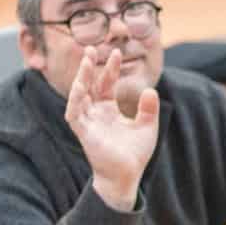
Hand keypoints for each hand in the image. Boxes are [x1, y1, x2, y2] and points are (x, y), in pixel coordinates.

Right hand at [65, 47, 159, 211]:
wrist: (127, 176)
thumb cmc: (133, 154)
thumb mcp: (146, 127)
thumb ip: (148, 109)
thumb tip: (150, 90)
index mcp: (108, 109)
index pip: (106, 84)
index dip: (110, 68)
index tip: (115, 53)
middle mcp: (95, 112)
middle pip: (90, 84)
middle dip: (89, 67)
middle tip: (91, 48)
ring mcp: (88, 122)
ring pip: (79, 95)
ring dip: (81, 78)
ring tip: (86, 62)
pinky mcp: (84, 133)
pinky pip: (74, 114)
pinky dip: (76, 101)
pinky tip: (80, 88)